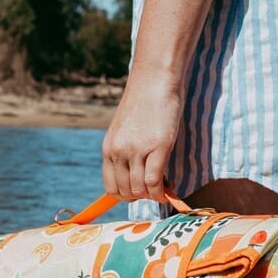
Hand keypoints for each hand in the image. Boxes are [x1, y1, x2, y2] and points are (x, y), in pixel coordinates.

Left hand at [101, 68, 183, 201]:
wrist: (154, 80)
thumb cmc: (144, 103)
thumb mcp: (125, 130)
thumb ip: (125, 150)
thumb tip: (134, 175)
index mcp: (109, 148)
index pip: (111, 187)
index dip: (126, 196)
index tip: (139, 192)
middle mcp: (119, 151)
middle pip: (125, 192)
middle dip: (141, 196)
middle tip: (155, 190)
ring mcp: (137, 150)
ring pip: (140, 189)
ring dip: (152, 195)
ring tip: (163, 188)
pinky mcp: (157, 147)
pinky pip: (154, 181)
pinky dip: (161, 191)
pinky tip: (168, 189)